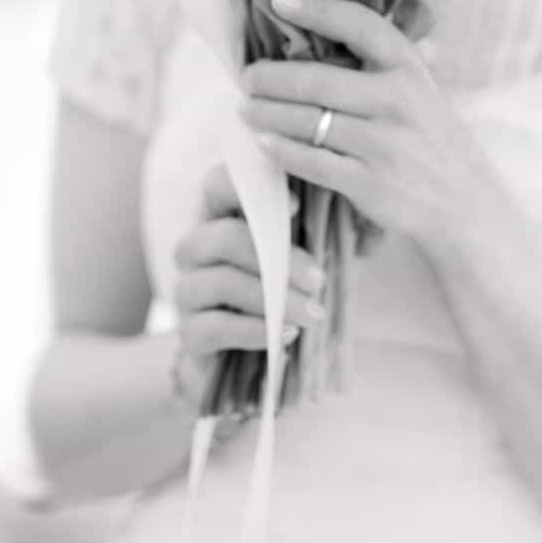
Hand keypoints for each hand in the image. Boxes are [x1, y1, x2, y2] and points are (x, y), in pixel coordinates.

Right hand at [171, 161, 328, 413]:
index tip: (297, 206)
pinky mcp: (188, 332)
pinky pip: (213, 326)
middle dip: (277, 258)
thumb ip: (314, 221)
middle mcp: (196, 246)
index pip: (216, 182)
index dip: (250, 188)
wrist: (249, 359)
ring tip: (314, 314)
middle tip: (320, 278)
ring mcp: (187, 289)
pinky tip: (286, 336)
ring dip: (272, 298)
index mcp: (220, 214)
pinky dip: (253, 331)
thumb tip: (354, 208)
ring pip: (221, 281)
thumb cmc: (284, 286)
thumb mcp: (302, 248)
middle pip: (222, 237)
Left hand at [243, 0, 510, 265]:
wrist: (466, 204)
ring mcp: (384, 144)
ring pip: (308, 121)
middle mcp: (398, 100)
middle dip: (271, 77)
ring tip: (246, 108)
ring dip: (266, 113)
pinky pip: (312, 161)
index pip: (359, 25)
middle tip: (247, 76)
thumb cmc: (432, 140)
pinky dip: (281, 150)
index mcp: (409, 68)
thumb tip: (322, 31)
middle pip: (317, 80)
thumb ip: (382, 65)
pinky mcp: (370, 184)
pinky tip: (263, 142)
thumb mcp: (421, 91)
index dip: (317, 9)